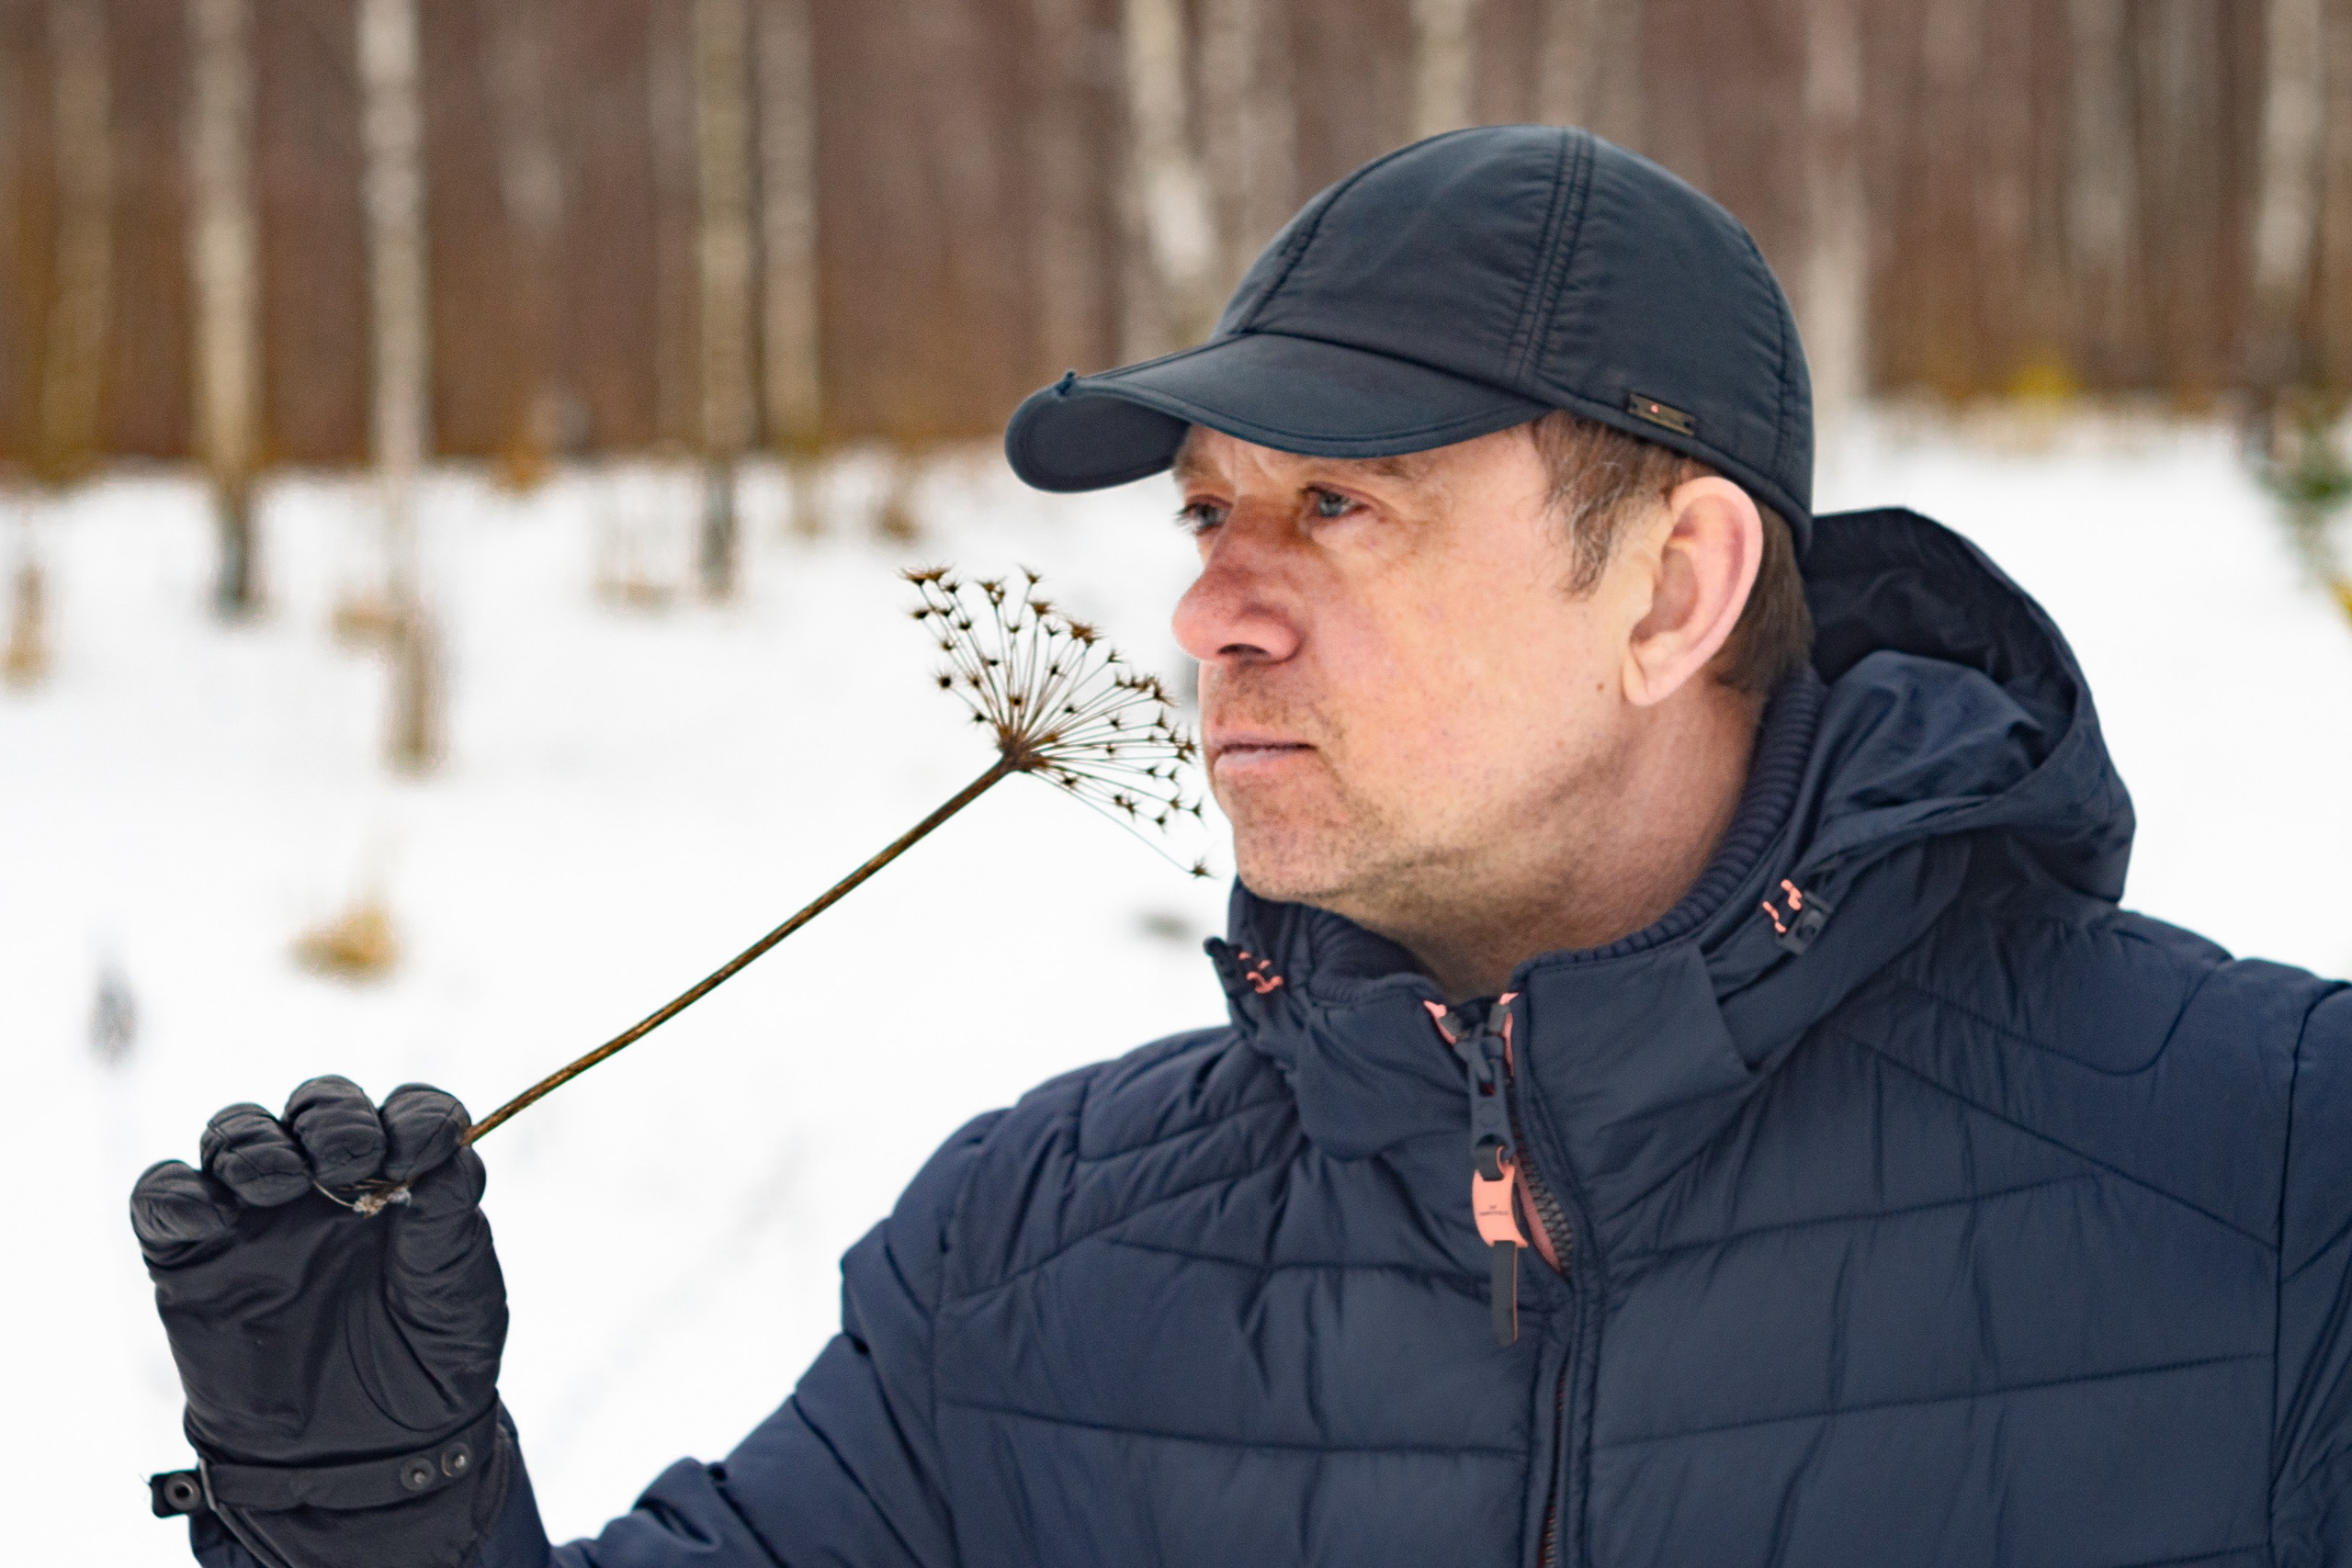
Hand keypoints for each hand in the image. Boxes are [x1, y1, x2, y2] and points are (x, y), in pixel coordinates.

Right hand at [132, 1077, 510, 1565]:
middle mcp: (328, 1183)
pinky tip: (213, 1219)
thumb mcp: (458, 1291)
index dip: (413, 1114)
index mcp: (403, 1177)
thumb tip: (453, 1147)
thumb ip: (452, 1217)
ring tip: (283, 1185)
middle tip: (349, 1159)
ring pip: (237, 1136)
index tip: (426, 1144)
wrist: (361, 1455)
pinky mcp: (191, 1258)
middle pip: (317, 1107)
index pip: (405, 1110)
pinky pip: (164, 1198)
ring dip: (256, 1145)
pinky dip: (179, 1193)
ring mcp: (255, 1215)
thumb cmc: (423, 1362)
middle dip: (332, 1119)